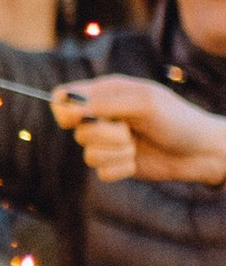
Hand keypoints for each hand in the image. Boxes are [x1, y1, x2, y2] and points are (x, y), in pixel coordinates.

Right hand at [51, 73, 225, 184]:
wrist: (200, 151)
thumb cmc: (177, 120)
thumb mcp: (144, 103)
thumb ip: (105, 103)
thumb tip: (70, 106)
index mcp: (107, 93)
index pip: (64, 97)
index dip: (64, 109)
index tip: (78, 118)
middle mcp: (103, 117)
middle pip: (75, 129)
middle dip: (103, 134)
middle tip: (128, 130)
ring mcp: (108, 142)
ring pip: (87, 153)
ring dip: (116, 152)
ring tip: (136, 145)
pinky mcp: (115, 164)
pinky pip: (102, 171)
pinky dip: (122, 168)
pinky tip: (137, 160)